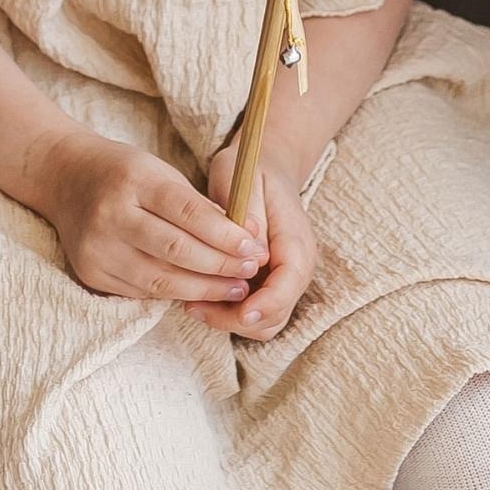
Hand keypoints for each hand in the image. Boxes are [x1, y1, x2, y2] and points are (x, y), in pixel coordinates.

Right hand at [30, 129, 266, 307]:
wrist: (64, 178)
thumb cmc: (125, 173)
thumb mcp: (160, 173)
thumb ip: (198, 205)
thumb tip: (247, 238)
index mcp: (133, 180)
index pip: (187, 212)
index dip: (224, 234)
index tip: (253, 248)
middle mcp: (110, 215)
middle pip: (175, 250)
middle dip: (219, 265)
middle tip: (250, 272)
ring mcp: (97, 247)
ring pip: (159, 279)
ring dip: (203, 288)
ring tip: (234, 289)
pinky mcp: (90, 273)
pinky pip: (141, 291)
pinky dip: (174, 292)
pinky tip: (199, 292)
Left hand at [197, 143, 316, 341]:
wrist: (266, 168)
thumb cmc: (252, 172)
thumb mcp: (246, 183)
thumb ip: (249, 218)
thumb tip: (250, 251)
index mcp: (296, 241)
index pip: (290, 283)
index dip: (267, 304)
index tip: (239, 312)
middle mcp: (296, 267)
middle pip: (276, 313)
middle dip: (238, 319)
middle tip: (195, 306)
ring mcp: (282, 279)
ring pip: (264, 322)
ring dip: (230, 320)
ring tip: (192, 304)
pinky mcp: (266, 284)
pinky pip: (251, 313)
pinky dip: (228, 314)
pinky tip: (199, 299)